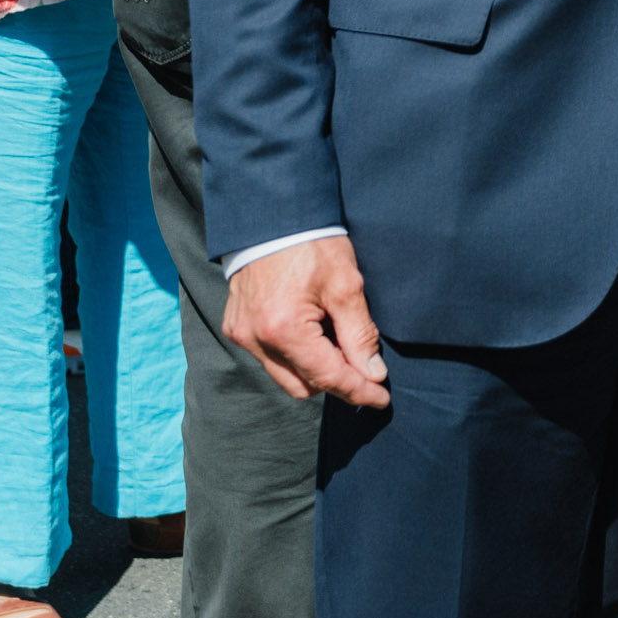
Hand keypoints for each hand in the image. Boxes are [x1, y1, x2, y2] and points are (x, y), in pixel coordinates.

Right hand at [225, 236, 389, 408]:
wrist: (272, 218)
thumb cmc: (312, 245)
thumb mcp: (347, 286)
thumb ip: (360, 334)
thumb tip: (373, 373)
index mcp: (283, 330)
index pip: (328, 377)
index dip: (358, 391)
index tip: (382, 399)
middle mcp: (255, 340)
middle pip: (304, 386)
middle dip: (337, 381)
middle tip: (366, 364)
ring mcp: (241, 336)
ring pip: (285, 376)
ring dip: (315, 369)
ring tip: (339, 341)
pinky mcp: (236, 328)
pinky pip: (269, 359)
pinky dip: (295, 355)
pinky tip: (314, 332)